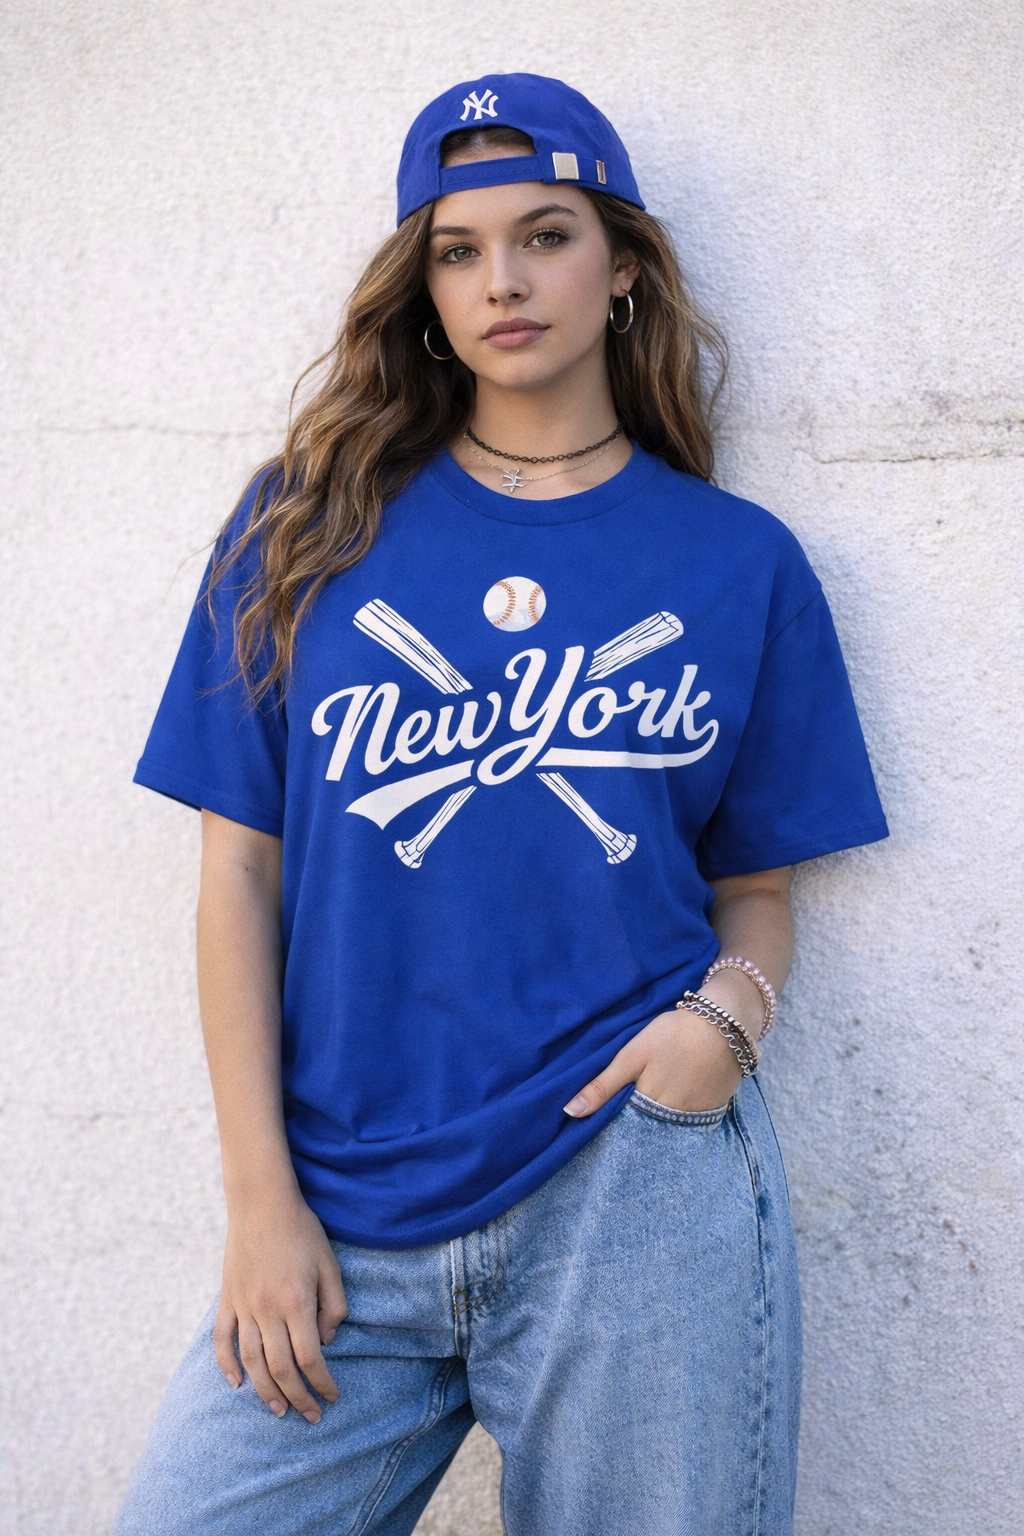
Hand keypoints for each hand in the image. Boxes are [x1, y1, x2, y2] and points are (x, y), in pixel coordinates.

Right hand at [212, 1190, 347, 1423]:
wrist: (262, 1203)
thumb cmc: (302, 1231)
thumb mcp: (330, 1264)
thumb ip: (334, 1306)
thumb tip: (326, 1341)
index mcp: (296, 1301)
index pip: (310, 1358)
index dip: (322, 1383)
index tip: (332, 1396)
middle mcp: (266, 1310)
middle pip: (280, 1368)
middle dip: (298, 1397)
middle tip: (311, 1416)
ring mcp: (243, 1306)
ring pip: (251, 1361)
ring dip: (265, 1391)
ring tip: (279, 1410)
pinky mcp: (227, 1300)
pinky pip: (221, 1340)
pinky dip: (226, 1365)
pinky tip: (236, 1384)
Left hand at [563, 1006, 743, 1117]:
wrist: (725, 1023)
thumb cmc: (673, 1036)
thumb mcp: (632, 1056)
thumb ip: (603, 1086)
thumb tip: (570, 1112)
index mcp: (649, 1107)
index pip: (625, 1129)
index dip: (615, 1125)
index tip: (604, 1123)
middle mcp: (674, 1120)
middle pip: (649, 1129)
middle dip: (638, 1124)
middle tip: (630, 1110)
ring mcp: (698, 1116)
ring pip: (671, 1126)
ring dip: (662, 1119)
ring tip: (655, 1102)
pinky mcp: (715, 1107)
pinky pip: (693, 1119)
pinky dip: (684, 1112)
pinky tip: (680, 1095)